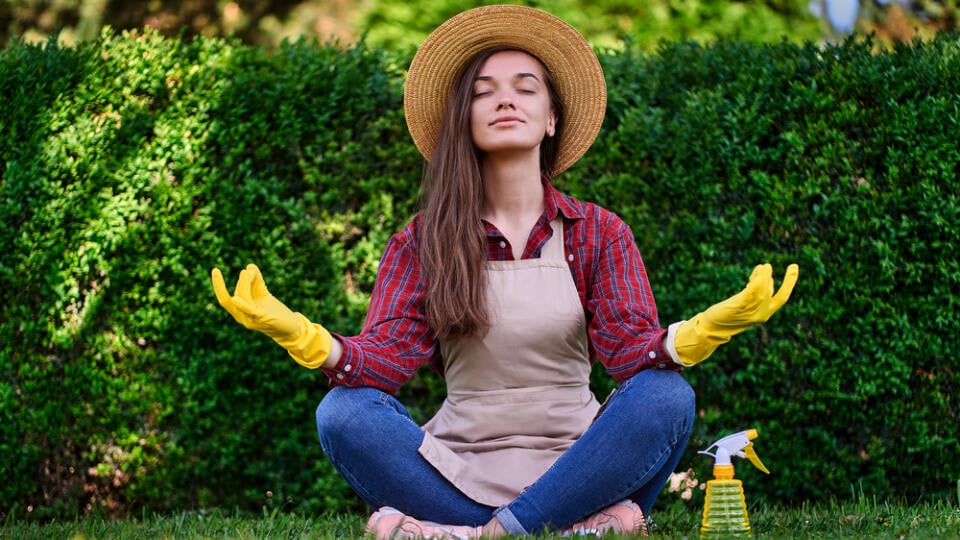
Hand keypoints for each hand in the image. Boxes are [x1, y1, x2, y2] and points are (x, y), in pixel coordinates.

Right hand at [211, 264, 332, 367]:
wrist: (290, 326)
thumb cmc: (273, 309)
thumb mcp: (262, 292)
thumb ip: (255, 279)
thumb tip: (249, 267)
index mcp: (239, 311)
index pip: (224, 299)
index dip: (217, 285)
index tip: (215, 270)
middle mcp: (241, 317)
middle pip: (229, 300)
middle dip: (223, 285)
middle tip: (231, 270)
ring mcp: (250, 320)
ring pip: (241, 301)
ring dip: (243, 285)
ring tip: (247, 273)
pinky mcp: (261, 320)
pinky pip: (249, 311)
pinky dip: (242, 304)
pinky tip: (236, 298)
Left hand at [674, 263, 798, 365]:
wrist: (711, 328)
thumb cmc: (728, 314)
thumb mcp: (746, 304)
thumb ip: (756, 293)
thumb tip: (764, 276)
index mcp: (765, 314)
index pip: (782, 297)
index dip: (790, 282)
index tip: (794, 266)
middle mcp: (760, 315)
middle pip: (770, 291)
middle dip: (769, 277)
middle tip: (766, 266)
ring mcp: (749, 312)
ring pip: (762, 291)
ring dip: (763, 277)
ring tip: (761, 267)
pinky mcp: (738, 308)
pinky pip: (750, 294)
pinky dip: (755, 284)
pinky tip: (756, 274)